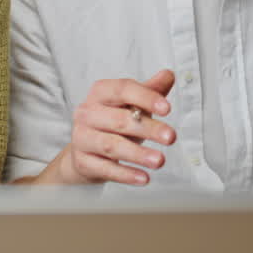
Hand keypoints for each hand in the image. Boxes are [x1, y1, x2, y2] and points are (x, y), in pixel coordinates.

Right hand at [31, 69, 176, 185]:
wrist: (85, 151)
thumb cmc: (112, 123)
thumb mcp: (131, 105)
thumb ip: (150, 91)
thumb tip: (169, 75)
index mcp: (100, 93)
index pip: (122, 89)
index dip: (146, 97)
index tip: (167, 108)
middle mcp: (87, 113)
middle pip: (119, 119)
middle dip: (148, 128)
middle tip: (171, 137)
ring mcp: (82, 138)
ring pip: (111, 145)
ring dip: (138, 154)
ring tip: (160, 160)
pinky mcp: (82, 161)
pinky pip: (105, 168)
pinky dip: (126, 174)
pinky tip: (144, 177)